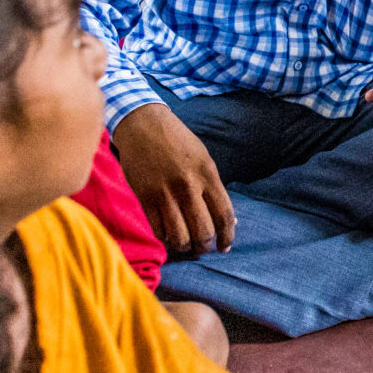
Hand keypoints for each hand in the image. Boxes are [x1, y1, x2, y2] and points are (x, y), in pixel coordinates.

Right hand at [112, 104, 234, 255]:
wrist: (143, 124)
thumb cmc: (177, 142)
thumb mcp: (203, 159)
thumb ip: (214, 189)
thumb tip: (229, 222)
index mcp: (207, 174)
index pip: (224, 215)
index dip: (227, 237)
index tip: (224, 247)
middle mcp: (188, 185)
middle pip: (202, 230)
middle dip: (204, 246)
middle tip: (202, 248)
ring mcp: (165, 192)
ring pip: (179, 236)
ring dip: (184, 247)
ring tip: (185, 245)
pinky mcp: (144, 196)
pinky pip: (158, 229)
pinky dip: (164, 238)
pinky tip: (168, 236)